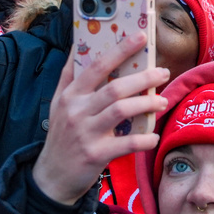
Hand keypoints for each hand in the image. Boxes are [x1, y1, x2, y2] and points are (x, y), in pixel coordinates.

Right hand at [31, 35, 167, 205]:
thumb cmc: (62, 134)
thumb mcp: (58, 103)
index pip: (97, 66)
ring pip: (121, 111)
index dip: (120, 50)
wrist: (51, 176)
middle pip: (115, 88)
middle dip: (143, 78)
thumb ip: (69, 75)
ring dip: (147, 104)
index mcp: (71, 95)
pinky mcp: (95, 155)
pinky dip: (144, 139)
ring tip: (162, 101)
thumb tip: (79, 45)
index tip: (140, 36)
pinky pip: (126, 143)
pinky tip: (154, 136)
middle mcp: (77, 111)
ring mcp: (86, 133)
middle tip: (163, 72)